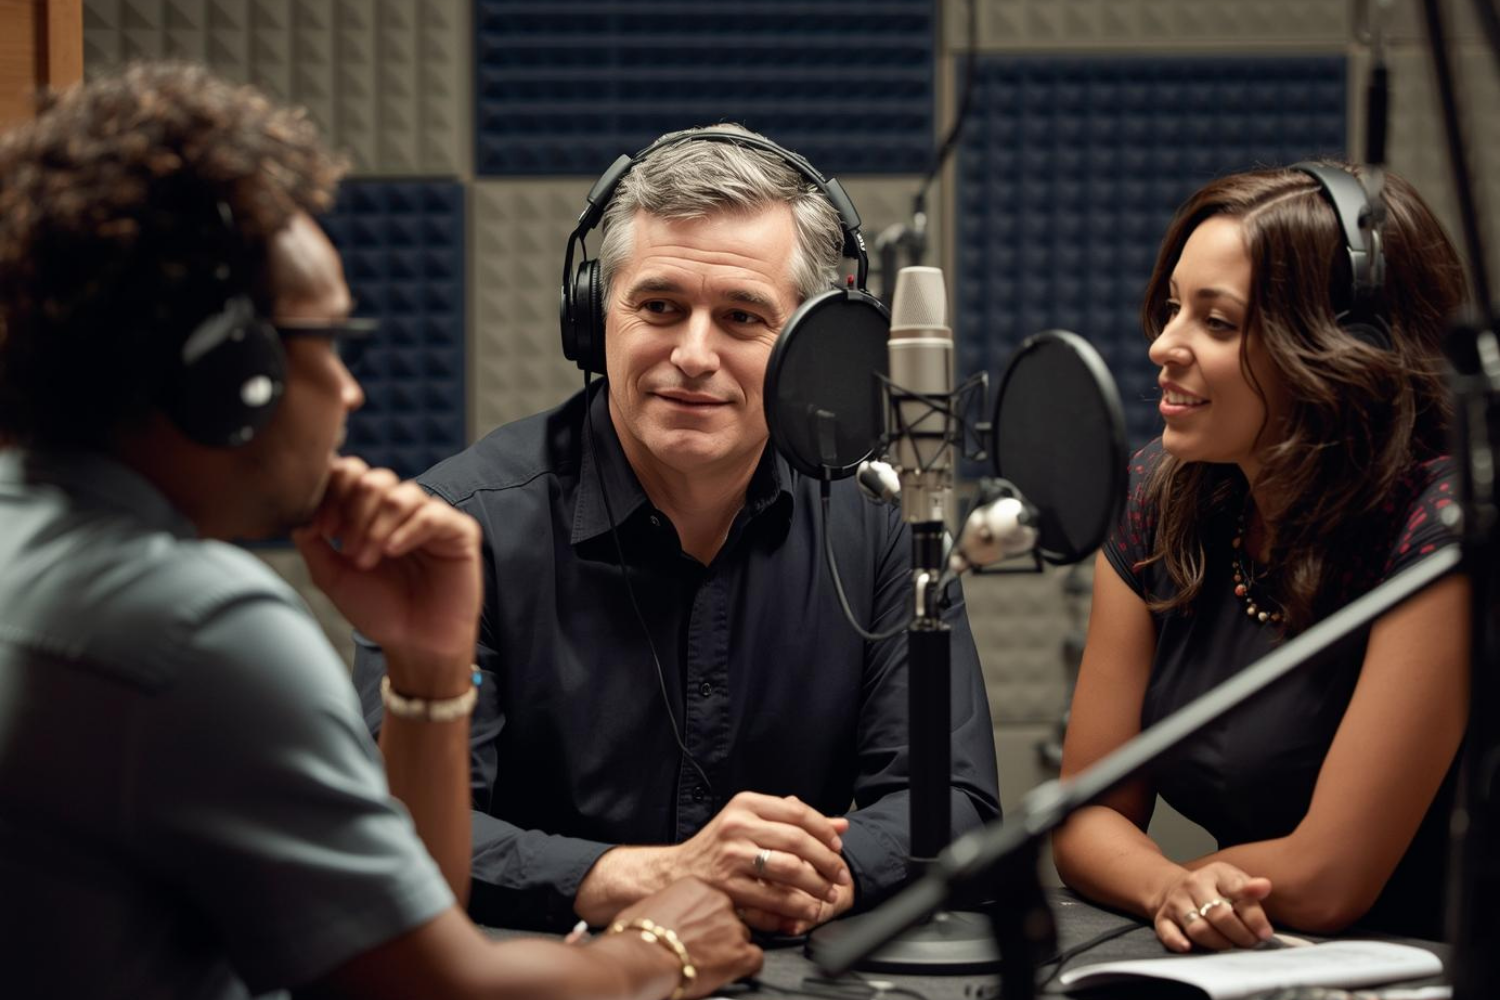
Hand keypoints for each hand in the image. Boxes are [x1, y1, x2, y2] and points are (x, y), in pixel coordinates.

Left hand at [291, 457, 481, 690]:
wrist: (413, 645)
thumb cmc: (378, 611)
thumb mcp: (332, 575)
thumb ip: (312, 541)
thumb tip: (299, 511)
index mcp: (373, 513)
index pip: (352, 474)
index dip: (332, 493)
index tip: (322, 530)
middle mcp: (402, 510)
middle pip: (374, 479)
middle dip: (354, 512)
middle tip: (348, 550)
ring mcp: (432, 518)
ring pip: (401, 494)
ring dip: (376, 526)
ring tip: (368, 559)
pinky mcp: (459, 532)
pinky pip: (432, 514)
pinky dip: (407, 530)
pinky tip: (392, 551)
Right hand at [612, 877, 762, 998]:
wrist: (642, 958)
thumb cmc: (636, 935)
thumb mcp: (648, 905)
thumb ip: (668, 904)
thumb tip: (664, 913)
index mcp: (696, 885)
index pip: (713, 899)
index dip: (708, 917)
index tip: (700, 927)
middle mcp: (719, 900)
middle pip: (730, 916)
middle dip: (720, 933)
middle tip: (704, 947)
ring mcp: (732, 925)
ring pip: (743, 937)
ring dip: (730, 949)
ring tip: (711, 962)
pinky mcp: (740, 952)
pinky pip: (755, 958)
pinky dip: (745, 967)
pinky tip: (730, 972)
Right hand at [669, 792, 851, 933]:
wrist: (676, 871)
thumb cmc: (720, 846)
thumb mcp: (751, 821)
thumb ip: (794, 821)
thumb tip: (841, 825)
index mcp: (745, 804)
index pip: (797, 811)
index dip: (824, 830)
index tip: (837, 846)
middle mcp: (737, 826)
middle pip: (798, 841)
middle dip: (827, 861)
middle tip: (840, 875)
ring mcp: (732, 857)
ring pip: (790, 870)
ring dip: (817, 885)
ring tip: (828, 894)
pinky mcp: (729, 886)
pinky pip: (773, 897)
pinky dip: (797, 906)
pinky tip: (808, 909)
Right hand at [1151, 862, 1273, 951]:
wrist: (1174, 887)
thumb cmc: (1213, 890)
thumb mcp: (1233, 882)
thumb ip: (1250, 889)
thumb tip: (1264, 886)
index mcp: (1215, 873)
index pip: (1237, 891)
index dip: (1254, 916)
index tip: (1265, 933)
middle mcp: (1193, 885)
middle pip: (1219, 914)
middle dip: (1239, 934)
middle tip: (1250, 943)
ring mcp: (1176, 902)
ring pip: (1198, 928)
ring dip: (1219, 943)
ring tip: (1230, 945)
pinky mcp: (1163, 918)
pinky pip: (1167, 932)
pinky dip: (1177, 941)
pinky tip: (1188, 947)